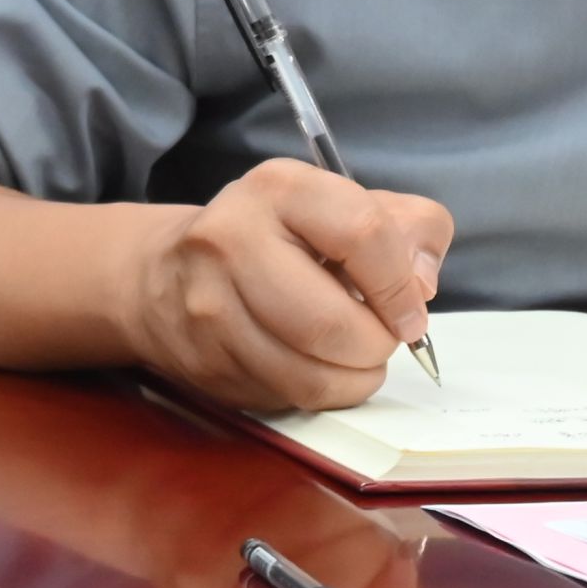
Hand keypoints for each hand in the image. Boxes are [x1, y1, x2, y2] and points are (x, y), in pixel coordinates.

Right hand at [125, 159, 446, 412]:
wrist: (165, 272)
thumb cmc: (279, 239)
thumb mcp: (346, 206)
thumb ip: (411, 230)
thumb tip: (420, 287)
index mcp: (278, 190)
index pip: (363, 234)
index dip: (401, 285)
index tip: (410, 311)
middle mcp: (230, 240)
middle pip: (331, 322)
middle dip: (376, 344)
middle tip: (380, 339)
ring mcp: (208, 306)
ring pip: (310, 375)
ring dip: (353, 378)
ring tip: (354, 357)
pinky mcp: (204, 361)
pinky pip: (286, 397)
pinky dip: (321, 392)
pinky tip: (318, 368)